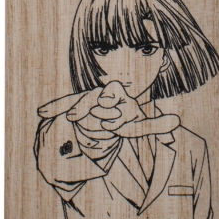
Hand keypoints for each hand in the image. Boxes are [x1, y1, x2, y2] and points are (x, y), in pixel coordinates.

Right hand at [37, 83, 180, 137]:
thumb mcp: (138, 125)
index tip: (107, 110)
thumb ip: (156, 125)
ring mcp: (85, 100)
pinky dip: (53, 108)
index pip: (110, 94)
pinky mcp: (72, 108)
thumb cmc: (124, 119)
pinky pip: (62, 105)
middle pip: (92, 100)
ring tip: (65, 117)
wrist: (109, 114)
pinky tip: (41, 113)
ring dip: (72, 111)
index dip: (108, 101)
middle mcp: (99, 93)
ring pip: (76, 104)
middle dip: (90, 110)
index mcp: (116, 93)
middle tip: (87, 119)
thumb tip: (177, 123)